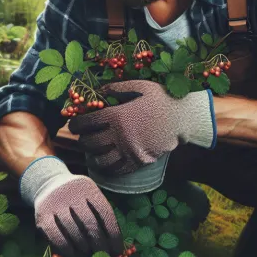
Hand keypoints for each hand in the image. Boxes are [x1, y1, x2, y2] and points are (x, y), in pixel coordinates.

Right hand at [20, 156, 123, 256]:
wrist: (48, 183)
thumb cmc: (76, 196)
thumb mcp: (90, 195)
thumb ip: (100, 215)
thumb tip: (114, 245)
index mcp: (89, 189)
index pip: (105, 214)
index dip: (113, 235)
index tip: (117, 251)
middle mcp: (72, 195)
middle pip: (90, 224)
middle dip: (100, 245)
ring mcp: (56, 206)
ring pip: (74, 232)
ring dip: (84, 247)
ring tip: (88, 253)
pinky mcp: (43, 217)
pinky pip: (57, 238)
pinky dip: (67, 250)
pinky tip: (72, 256)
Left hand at [67, 79, 215, 175]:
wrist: (184, 118)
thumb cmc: (162, 100)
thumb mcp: (140, 87)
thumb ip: (117, 88)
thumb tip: (99, 90)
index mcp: (118, 115)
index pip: (87, 123)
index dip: (75, 124)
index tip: (73, 125)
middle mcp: (120, 135)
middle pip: (90, 142)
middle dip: (81, 140)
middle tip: (82, 137)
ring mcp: (129, 150)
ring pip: (100, 159)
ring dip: (92, 156)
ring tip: (92, 151)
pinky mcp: (138, 161)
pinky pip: (116, 170)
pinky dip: (106, 168)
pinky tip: (104, 163)